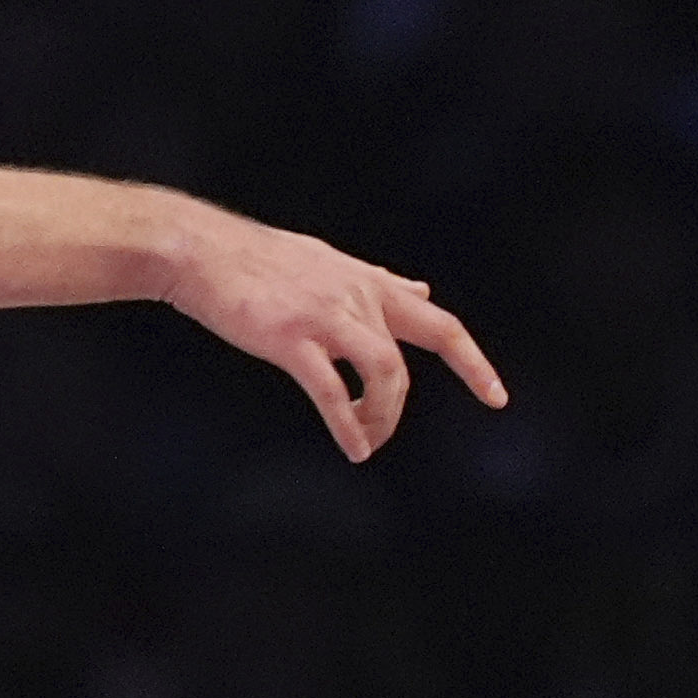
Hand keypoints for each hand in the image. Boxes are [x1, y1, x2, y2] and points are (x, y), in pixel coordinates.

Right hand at [162, 207, 507, 461]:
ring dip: (380, 417)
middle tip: (387, 438)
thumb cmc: (258, 259)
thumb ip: (378, 280)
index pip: (438, 323)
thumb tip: (420, 288)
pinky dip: (348, 424)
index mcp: (368, 282)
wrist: (201, 250)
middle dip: (404, 407)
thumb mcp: (331, 261)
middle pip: (409, 360)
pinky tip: (353, 447)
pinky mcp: (292, 338)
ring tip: (360, 438)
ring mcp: (327, 317)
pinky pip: (332, 391)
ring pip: (384, 374)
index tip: (496, 396)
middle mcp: (357, 297)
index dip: (472, 362)